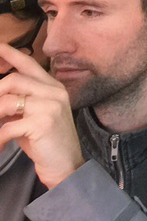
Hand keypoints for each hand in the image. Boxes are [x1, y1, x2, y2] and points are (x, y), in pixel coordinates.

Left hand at [0, 44, 85, 189]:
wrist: (67, 166)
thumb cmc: (46, 142)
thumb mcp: (34, 117)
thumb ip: (20, 102)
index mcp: (53, 88)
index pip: (29, 64)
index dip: (10, 54)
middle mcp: (54, 92)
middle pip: (13, 79)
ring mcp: (51, 106)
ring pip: (7, 101)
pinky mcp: (43, 123)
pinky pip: (7, 126)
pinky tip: (1, 146)